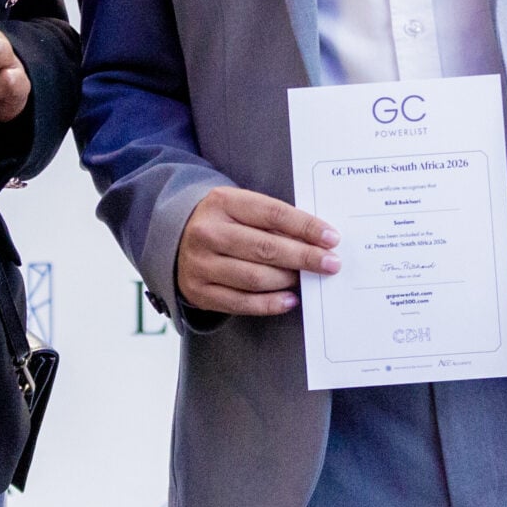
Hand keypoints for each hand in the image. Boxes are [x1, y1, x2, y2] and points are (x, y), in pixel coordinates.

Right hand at [176, 187, 339, 315]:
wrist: (175, 238)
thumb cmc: (223, 222)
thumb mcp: (241, 207)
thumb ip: (273, 220)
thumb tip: (317, 240)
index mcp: (222, 202)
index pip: (272, 214)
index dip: (305, 227)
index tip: (331, 238)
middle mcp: (207, 232)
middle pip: (265, 247)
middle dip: (304, 257)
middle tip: (331, 264)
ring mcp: (200, 264)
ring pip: (254, 277)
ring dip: (288, 280)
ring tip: (307, 280)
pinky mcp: (198, 291)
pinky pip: (240, 303)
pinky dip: (269, 304)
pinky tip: (289, 300)